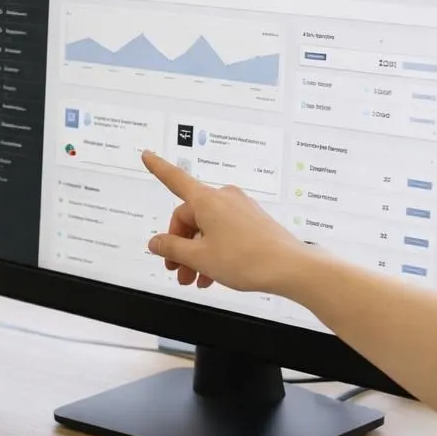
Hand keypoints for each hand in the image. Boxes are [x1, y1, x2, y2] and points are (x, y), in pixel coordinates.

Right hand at [141, 150, 314, 294]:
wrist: (290, 268)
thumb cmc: (245, 259)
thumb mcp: (200, 257)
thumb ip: (172, 248)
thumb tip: (155, 242)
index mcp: (207, 201)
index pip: (175, 179)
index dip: (158, 168)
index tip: (146, 155)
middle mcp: (223, 199)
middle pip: (190, 217)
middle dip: (181, 245)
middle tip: (177, 272)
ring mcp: (240, 209)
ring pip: (207, 229)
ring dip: (197, 253)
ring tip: (195, 280)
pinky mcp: (253, 221)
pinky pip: (224, 232)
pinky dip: (214, 251)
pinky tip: (212, 275)